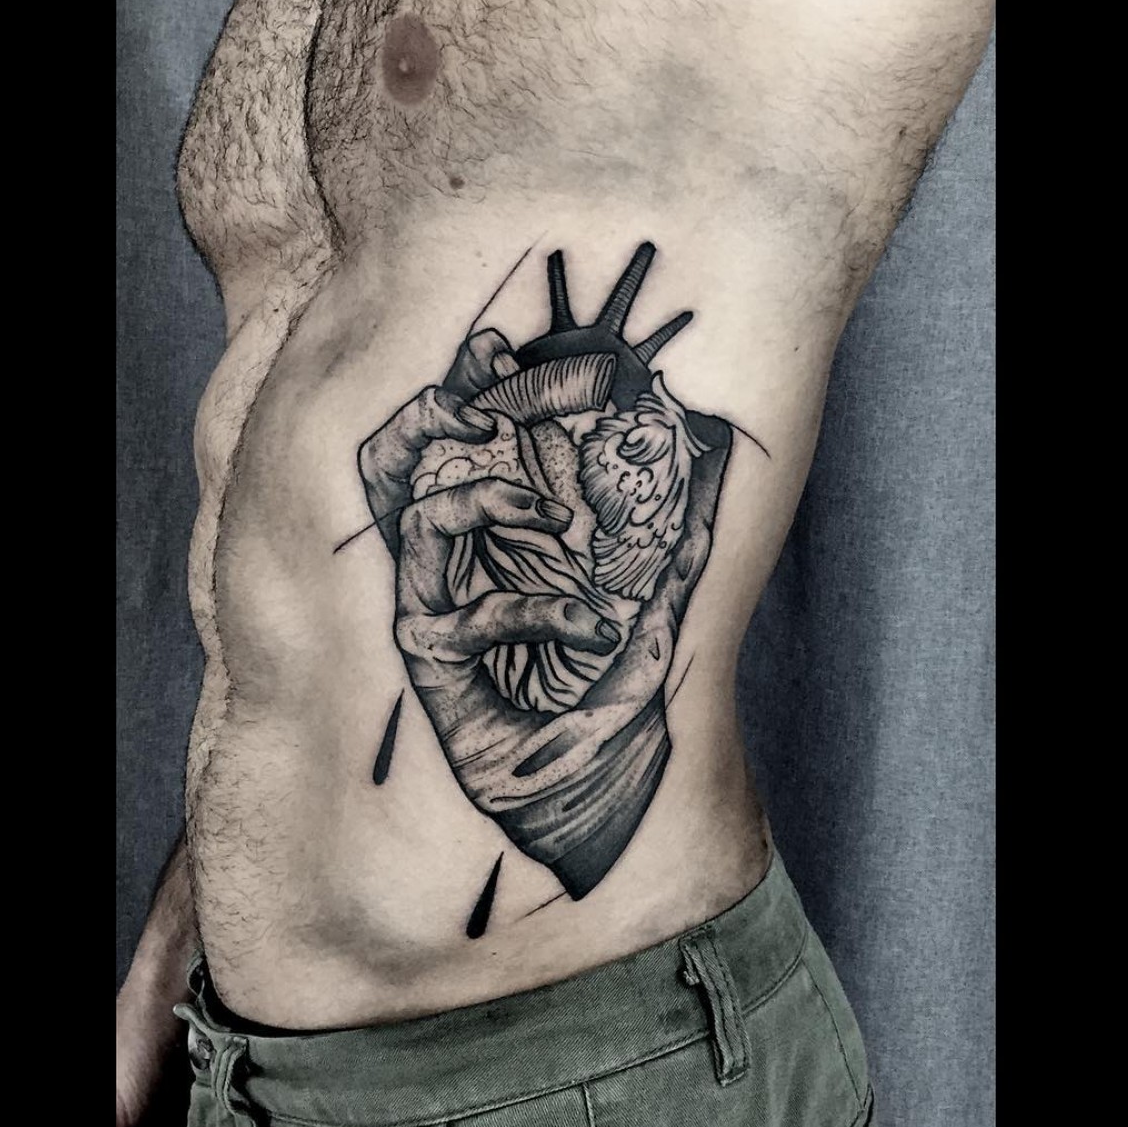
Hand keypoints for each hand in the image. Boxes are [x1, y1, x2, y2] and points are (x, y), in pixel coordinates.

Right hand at [357, 332, 730, 897]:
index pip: (466, 438)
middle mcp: (455, 558)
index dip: (471, 383)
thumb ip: (679, 523)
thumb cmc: (612, 687)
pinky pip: (473, 613)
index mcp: (495, 528)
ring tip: (556, 515)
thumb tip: (715, 442)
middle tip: (490, 400)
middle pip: (413, 459)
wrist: (592, 781)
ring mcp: (434, 605)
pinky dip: (543, 613)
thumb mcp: (658, 593)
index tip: (503, 345)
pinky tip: (599, 632)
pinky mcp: (429, 661)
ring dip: (484, 497)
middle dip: (439, 412)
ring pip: (419, 518)